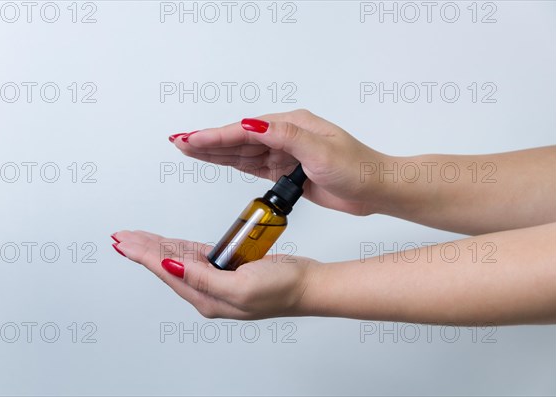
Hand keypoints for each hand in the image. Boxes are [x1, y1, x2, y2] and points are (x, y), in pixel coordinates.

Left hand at [111, 230, 320, 319]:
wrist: (308, 285)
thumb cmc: (282, 289)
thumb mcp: (240, 287)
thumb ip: (203, 278)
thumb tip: (170, 265)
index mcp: (207, 298)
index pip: (166, 271)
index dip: (142, 255)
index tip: (123, 243)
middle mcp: (208, 291)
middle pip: (166, 265)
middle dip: (143, 250)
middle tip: (122, 237)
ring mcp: (218, 280)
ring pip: (179, 259)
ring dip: (157, 246)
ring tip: (137, 238)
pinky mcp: (229, 270)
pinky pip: (197, 256)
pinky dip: (180, 247)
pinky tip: (168, 243)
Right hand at [170, 109, 388, 215]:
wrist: (375, 190)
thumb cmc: (358, 167)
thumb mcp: (321, 151)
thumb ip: (285, 138)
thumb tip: (252, 125)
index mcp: (292, 125)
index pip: (245, 130)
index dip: (215, 136)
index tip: (191, 139)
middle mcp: (285, 136)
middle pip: (238, 139)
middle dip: (208, 142)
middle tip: (180, 142)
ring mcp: (284, 154)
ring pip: (242, 153)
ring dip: (216, 153)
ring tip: (189, 150)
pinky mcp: (286, 172)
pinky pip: (254, 166)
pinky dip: (233, 164)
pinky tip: (217, 161)